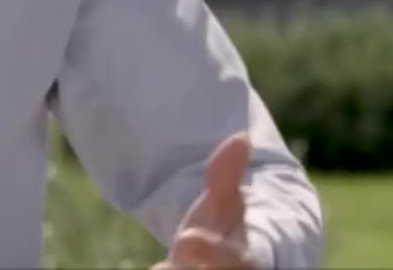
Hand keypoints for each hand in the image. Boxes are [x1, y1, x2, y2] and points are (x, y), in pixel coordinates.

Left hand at [152, 132, 254, 269]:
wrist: (225, 264)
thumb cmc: (225, 233)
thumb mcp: (224, 206)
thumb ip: (227, 175)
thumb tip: (241, 136)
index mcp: (244, 263)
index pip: (239, 264)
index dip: (214, 253)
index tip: (186, 238)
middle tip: (164, 265)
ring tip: (154, 267)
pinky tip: (147, 267)